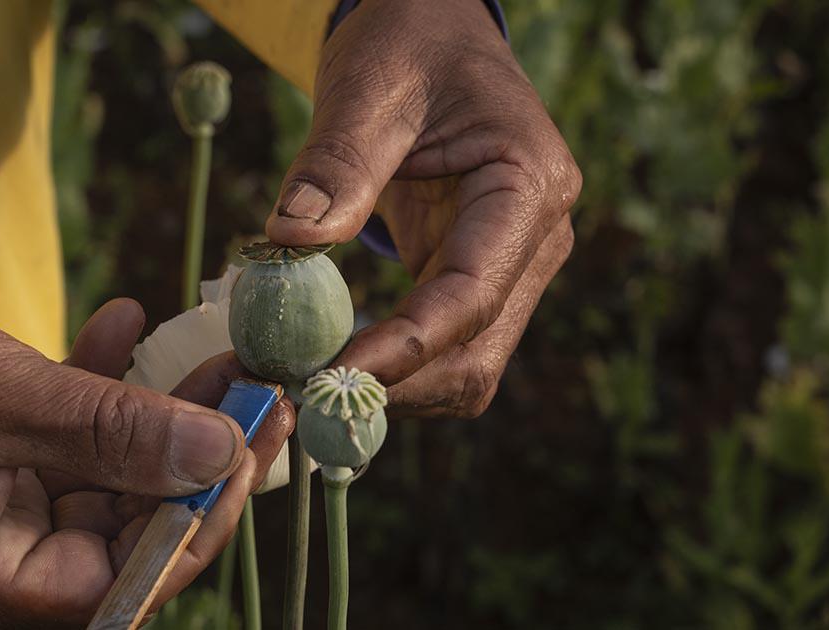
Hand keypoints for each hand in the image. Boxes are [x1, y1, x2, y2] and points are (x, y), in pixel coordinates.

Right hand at [0, 244, 293, 627]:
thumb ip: (107, 432)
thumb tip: (216, 454)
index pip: (118, 583)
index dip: (195, 518)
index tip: (251, 442)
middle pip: (126, 535)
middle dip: (195, 460)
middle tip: (256, 392)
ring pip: (108, 484)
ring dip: (159, 418)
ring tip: (214, 357)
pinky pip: (67, 442)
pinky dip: (100, 389)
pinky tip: (126, 325)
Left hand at [267, 0, 580, 417]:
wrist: (432, 32)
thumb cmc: (409, 42)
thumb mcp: (368, 87)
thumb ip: (336, 163)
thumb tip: (293, 238)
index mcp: (529, 186)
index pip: (473, 293)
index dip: (407, 347)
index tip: (332, 373)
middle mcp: (536, 240)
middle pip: (479, 353)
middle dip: (399, 385)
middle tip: (308, 395)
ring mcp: (510, 265)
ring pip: (465, 366)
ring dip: (394, 389)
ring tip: (311, 383)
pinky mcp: (474, 277)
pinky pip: (442, 346)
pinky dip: (391, 367)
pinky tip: (332, 363)